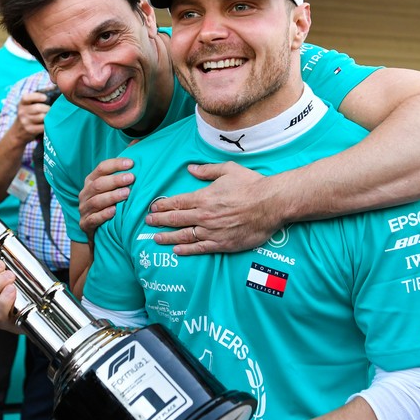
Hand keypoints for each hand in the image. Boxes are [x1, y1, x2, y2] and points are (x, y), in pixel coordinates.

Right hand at [16, 90, 51, 136]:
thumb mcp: (26, 106)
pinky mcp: (30, 130)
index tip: (45, 98)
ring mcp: (25, 122)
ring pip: (42, 117)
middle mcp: (22, 112)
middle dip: (47, 108)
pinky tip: (47, 124)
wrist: (17, 133)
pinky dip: (47, 125)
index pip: (26, 98)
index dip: (37, 96)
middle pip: (38, 108)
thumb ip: (36, 99)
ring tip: (49, 117)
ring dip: (48, 117)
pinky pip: (43, 126)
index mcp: (21, 104)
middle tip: (50, 110)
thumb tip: (53, 89)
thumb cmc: (27, 116)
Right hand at [78, 157, 133, 238]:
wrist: (95, 231)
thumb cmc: (107, 202)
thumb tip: (137, 141)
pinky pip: (93, 219)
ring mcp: (84, 209)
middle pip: (99, 184)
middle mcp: (85, 193)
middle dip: (115, 180)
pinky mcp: (85, 224)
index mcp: (91, 180)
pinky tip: (114, 212)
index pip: (101, 168)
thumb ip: (122, 165)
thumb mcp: (112, 184)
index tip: (131, 163)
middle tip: (132, 178)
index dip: (115, 164)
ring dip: (112, 196)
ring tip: (127, 194)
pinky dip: (103, 215)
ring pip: (96, 201)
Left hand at [145, 163, 280, 254]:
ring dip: (168, 237)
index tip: (152, 208)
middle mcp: (205, 216)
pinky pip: (200, 248)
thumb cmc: (251, 185)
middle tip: (148, 223)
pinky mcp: (222, 244)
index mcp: (204, 197)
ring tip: (156, 238)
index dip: (163, 206)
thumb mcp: (228, 170)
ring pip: (184, 235)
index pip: (177, 202)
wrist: (271, 204)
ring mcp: (213, 231)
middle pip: (176, 219)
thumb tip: (190, 168)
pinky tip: (177, 250)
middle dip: (159, 221)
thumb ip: (207, 170)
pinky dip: (187, 250)